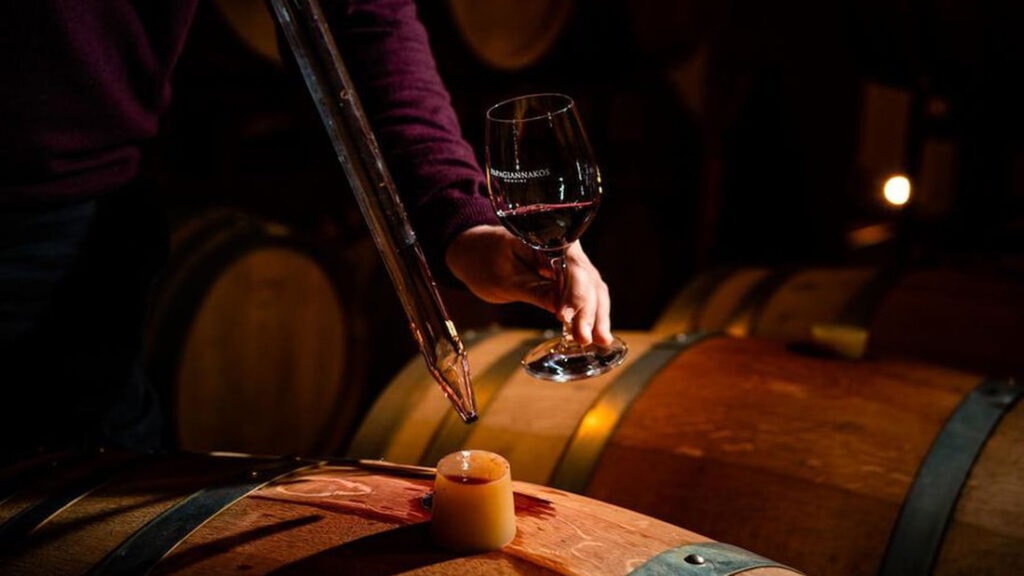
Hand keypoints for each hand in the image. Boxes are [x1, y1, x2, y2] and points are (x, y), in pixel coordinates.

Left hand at [445, 225, 613, 346]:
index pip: (573, 267)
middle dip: (590, 310)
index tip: (566, 318)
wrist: (477, 252)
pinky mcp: (569, 278)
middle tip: (587, 338)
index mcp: (550, 239)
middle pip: (589, 279)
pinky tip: (594, 333)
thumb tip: (561, 309)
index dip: (575, 293)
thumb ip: (534, 291)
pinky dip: (590, 313)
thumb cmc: (485, 260)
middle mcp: (567, 247)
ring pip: (593, 288)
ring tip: (601, 340)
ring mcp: (571, 263)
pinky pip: (586, 294)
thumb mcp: (505, 279)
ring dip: (597, 315)